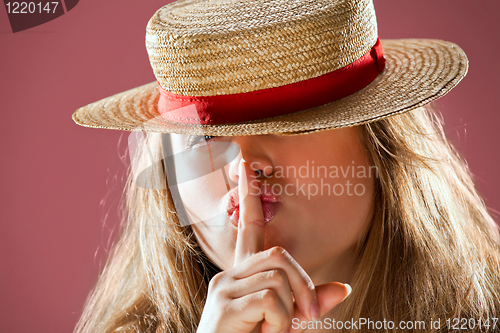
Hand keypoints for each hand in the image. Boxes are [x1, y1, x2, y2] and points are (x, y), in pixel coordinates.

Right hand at [196, 160, 350, 332]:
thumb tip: (344, 288)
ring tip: (273, 330)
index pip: (246, 226)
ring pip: (279, 276)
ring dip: (290, 309)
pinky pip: (271, 299)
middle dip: (302, 285)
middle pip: (280, 255)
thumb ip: (308, 301)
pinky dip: (280, 322)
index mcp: (241, 273)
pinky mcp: (224, 304)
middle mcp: (229, 274)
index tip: (245, 165)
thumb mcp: (285, 321)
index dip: (248, 196)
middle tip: (304, 317)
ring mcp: (224, 288)